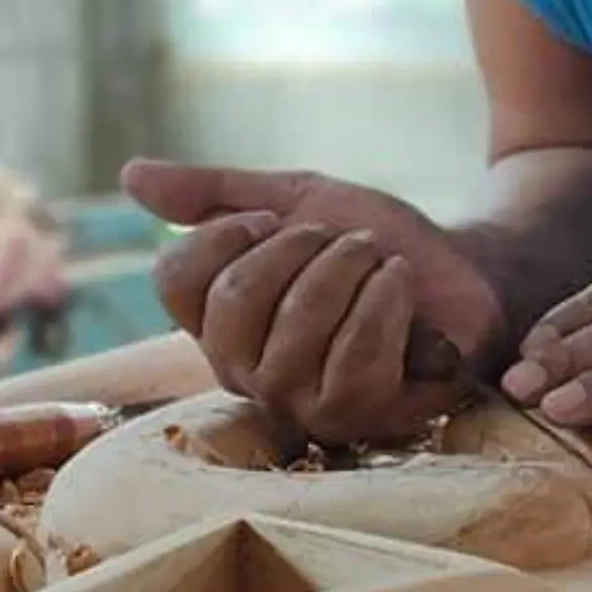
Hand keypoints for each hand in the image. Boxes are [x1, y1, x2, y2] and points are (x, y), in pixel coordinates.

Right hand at [122, 160, 505, 443]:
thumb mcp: (295, 199)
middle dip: (302, 245)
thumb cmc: (375, 243)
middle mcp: (246, 372)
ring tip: (379, 261)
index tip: (275, 219)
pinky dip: (387, 298)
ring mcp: (299, 401)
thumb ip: (214, 192)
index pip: (175, 280)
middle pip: (236, 296)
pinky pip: (354, 352)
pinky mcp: (357, 416)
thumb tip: (129, 175)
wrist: (462, 267)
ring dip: (353, 266)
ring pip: (299, 321)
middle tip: (344, 240)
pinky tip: (402, 286)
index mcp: (218, 324)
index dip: (227, 233)